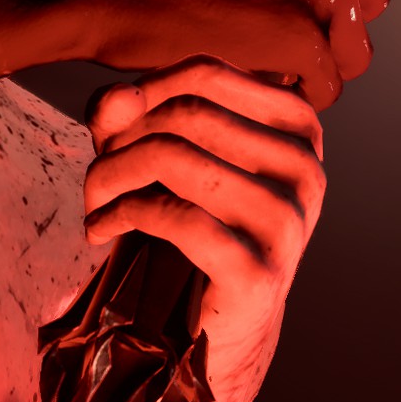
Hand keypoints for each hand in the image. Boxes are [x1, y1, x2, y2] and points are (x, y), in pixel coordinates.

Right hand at [0, 0, 396, 107]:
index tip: (285, 3)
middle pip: (371, 6)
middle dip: (328, 30)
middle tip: (266, 36)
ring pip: (355, 51)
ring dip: (312, 67)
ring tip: (256, 58)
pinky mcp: (296, 31)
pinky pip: (328, 84)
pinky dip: (293, 95)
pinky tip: (248, 78)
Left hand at [81, 57, 327, 401]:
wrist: (222, 328)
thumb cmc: (194, 228)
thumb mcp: (164, 158)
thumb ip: (134, 114)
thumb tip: (117, 98)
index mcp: (298, 128)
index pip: (207, 73)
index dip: (144, 93)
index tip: (110, 132)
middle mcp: (305, 168)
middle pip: (186, 111)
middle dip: (122, 137)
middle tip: (97, 175)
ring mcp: (288, 221)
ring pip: (172, 155)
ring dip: (110, 176)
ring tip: (95, 201)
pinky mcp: (259, 271)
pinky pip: (172, 215)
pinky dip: (118, 215)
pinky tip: (99, 229)